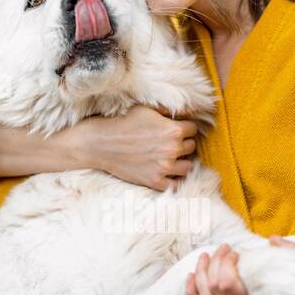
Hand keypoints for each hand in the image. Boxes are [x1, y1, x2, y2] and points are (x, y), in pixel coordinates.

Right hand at [78, 105, 198, 190]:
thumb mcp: (146, 109)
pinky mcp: (154, 180)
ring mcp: (164, 167)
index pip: (193, 129)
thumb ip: (169, 110)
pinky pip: (176, 185)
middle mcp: (172, 149)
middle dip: (183, 143)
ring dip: (182, 162)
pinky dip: (174, 180)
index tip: (177, 129)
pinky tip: (169, 174)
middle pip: (191, 147)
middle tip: (171, 143)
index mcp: (173, 130)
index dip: (185, 128)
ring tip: (172, 158)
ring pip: (188, 167)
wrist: (101, 143)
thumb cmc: (122, 122)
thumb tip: (189, 108)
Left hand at [187, 237, 294, 294]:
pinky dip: (192, 293)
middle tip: (222, 248)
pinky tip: (190, 276)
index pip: (226, 284)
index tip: (234, 250)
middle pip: (213, 288)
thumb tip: (272, 240)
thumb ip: (287, 251)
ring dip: (200, 274)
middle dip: (213, 263)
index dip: (224, 262)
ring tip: (205, 257)